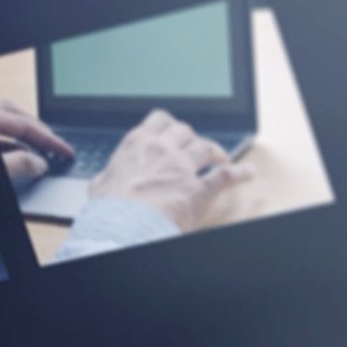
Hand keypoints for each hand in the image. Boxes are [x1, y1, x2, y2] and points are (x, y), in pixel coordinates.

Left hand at [0, 99, 76, 186]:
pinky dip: (5, 144)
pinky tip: (12, 158)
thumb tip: (40, 164)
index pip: (25, 125)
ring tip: (36, 154)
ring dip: (21, 137)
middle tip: (53, 144)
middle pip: (13, 114)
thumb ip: (16, 165)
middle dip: (37, 129)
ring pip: (1, 123)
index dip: (49, 139)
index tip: (66, 151)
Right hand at [90, 110, 249, 230]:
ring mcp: (183, 168)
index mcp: (138, 145)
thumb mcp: (99, 185)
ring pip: (206, 147)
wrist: (121, 227)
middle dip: (191, 137)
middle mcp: (163, 150)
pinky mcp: (198, 189)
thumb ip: (106, 177)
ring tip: (221, 156)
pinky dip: (239, 173)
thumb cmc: (109, 210)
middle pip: (185, 131)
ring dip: (215, 150)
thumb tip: (101, 179)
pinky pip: (225, 176)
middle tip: (194, 146)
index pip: (159, 120)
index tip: (173, 129)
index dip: (169, 123)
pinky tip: (248, 172)